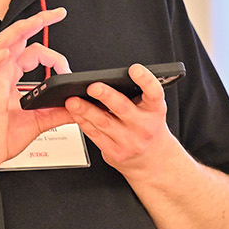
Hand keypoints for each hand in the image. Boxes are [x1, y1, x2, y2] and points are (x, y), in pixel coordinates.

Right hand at [0, 7, 71, 191]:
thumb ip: (58, 113)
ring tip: (34, 22)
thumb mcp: (38, 123)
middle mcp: (1, 74)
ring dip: (17, 31)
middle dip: (36, 22)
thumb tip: (79, 106)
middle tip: (56, 13)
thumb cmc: (0, 138)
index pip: (33, 52)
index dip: (53, 56)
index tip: (67, 70)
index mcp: (12, 78)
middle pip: (16, 38)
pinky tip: (4, 52)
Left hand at [61, 63, 177, 176]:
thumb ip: (136, 94)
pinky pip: (95, 134)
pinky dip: (82, 121)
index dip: (145, 80)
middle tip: (93, 87)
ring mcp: (130, 141)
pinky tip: (75, 113)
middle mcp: (145, 126)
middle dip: (107, 96)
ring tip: (73, 100)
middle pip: (124, 108)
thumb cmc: (147, 126)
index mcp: (155, 110)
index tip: (134, 69)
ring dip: (86, 110)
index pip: (154, 92)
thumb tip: (107, 78)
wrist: (152, 159)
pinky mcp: (116, 153)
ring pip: (104, 123)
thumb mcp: (150, 109)